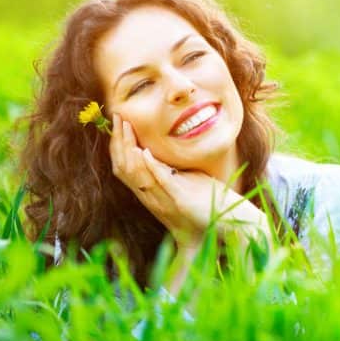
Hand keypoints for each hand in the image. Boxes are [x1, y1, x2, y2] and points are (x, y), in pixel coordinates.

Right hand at [109, 114, 268, 250]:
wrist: (223, 222)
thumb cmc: (207, 204)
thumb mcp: (185, 185)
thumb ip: (173, 174)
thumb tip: (168, 160)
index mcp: (152, 191)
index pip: (126, 167)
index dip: (118, 145)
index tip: (116, 124)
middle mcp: (152, 196)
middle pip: (125, 167)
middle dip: (118, 141)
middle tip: (116, 118)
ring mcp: (164, 199)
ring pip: (137, 173)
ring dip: (130, 147)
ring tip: (125, 127)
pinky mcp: (179, 200)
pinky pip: (161, 181)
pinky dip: (152, 166)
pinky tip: (144, 152)